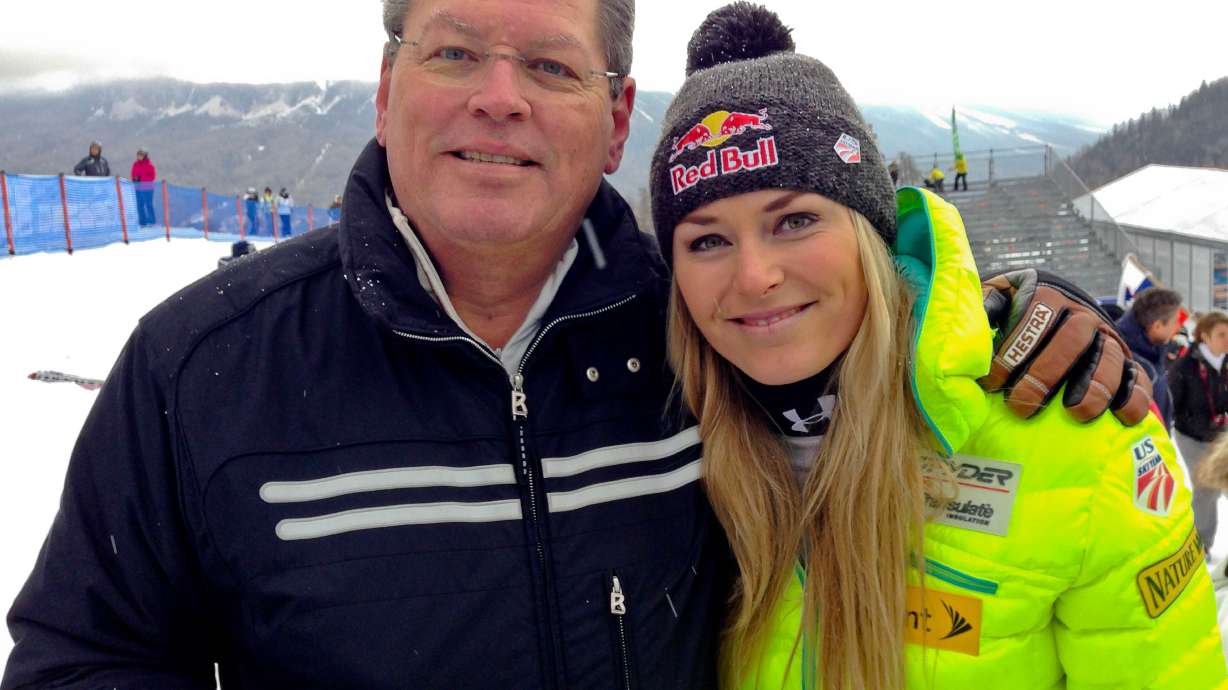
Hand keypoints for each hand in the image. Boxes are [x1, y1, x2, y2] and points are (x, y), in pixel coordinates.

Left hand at [980, 269, 1152, 424]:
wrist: (1060, 305)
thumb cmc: (1016, 311)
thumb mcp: (997, 299)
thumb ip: (983, 306)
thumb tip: (967, 322)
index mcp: (1046, 297)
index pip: (1031, 322)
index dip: (1010, 355)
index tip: (990, 384)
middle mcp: (1080, 314)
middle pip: (1070, 341)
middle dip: (1044, 376)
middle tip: (1021, 406)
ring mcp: (1106, 337)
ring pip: (1107, 358)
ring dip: (1093, 388)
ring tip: (1074, 414)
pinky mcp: (1125, 360)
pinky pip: (1137, 377)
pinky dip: (1134, 397)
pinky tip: (1122, 417)